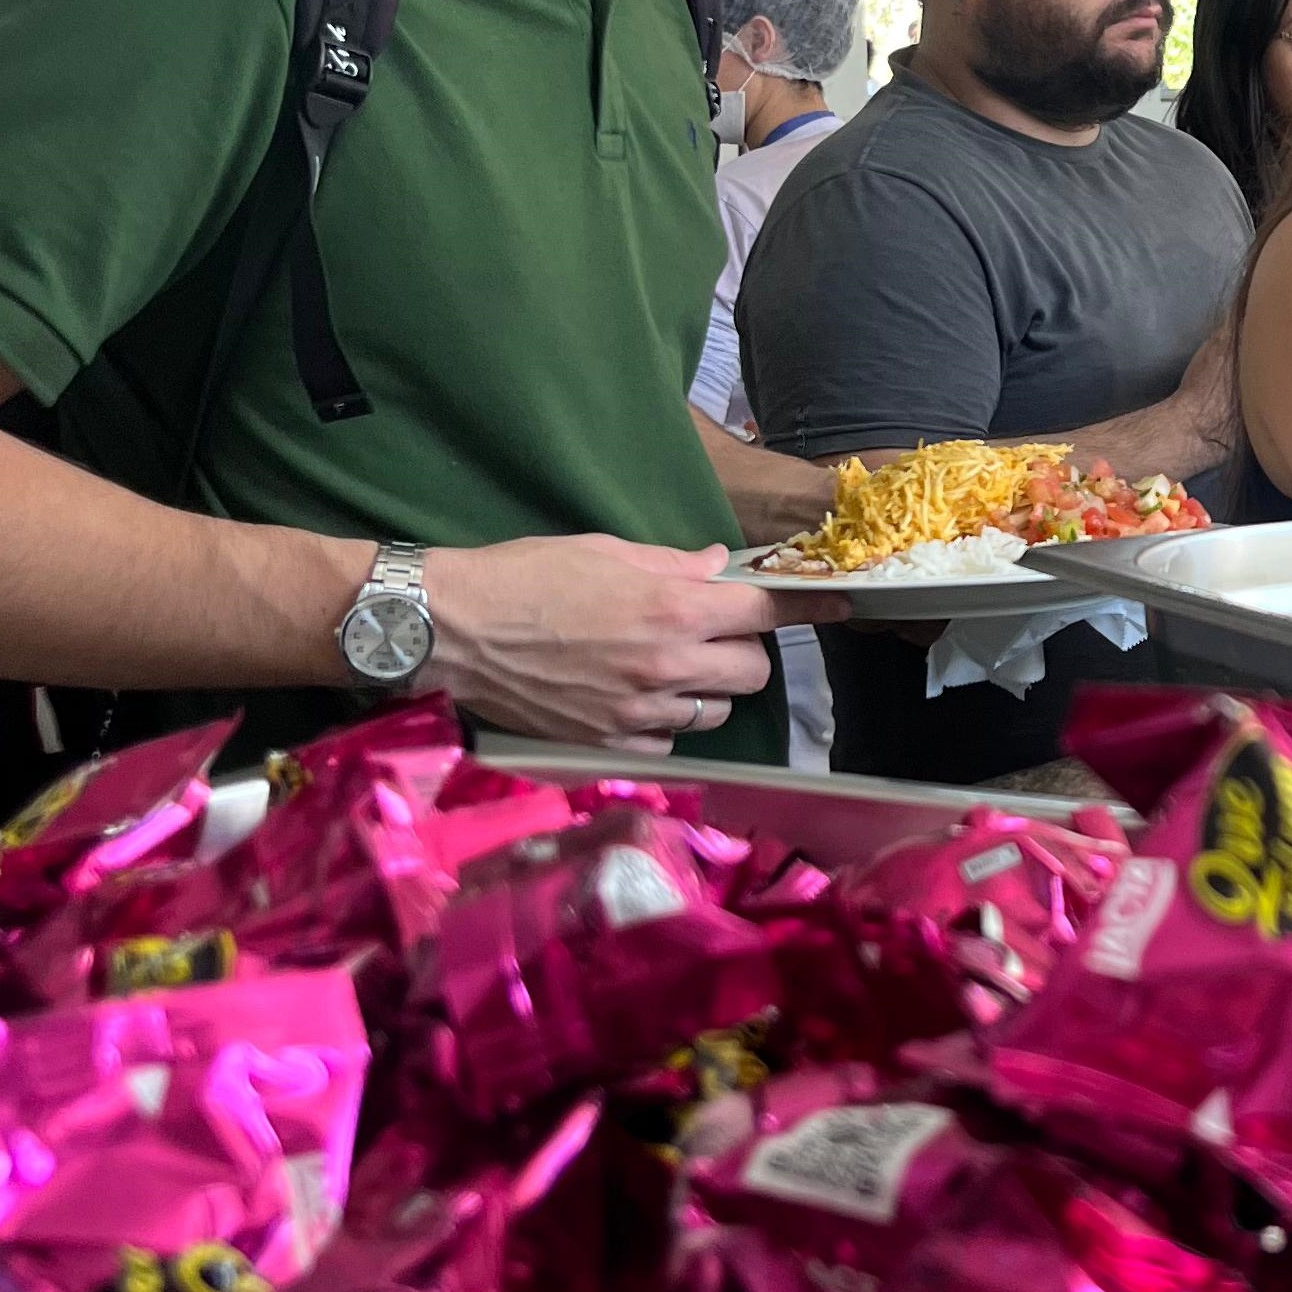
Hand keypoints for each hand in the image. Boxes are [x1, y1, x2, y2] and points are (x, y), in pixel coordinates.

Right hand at [424, 535, 800, 752]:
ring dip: (709, 685)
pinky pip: (670, 736)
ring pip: (717, 708)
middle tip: (712, 630)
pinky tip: (636, 693)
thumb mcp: (604, 551)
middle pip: (755, 669)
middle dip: (745, 647)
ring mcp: (640, 711)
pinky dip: (667, 718)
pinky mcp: (611, 741)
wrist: (452, 628)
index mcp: (673, 610)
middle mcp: (667, 666)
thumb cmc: (523, 576)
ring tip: (668, 662)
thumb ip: (672, 565)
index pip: (766, 610)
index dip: (809, 605)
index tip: (839, 605)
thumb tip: (716, 567)